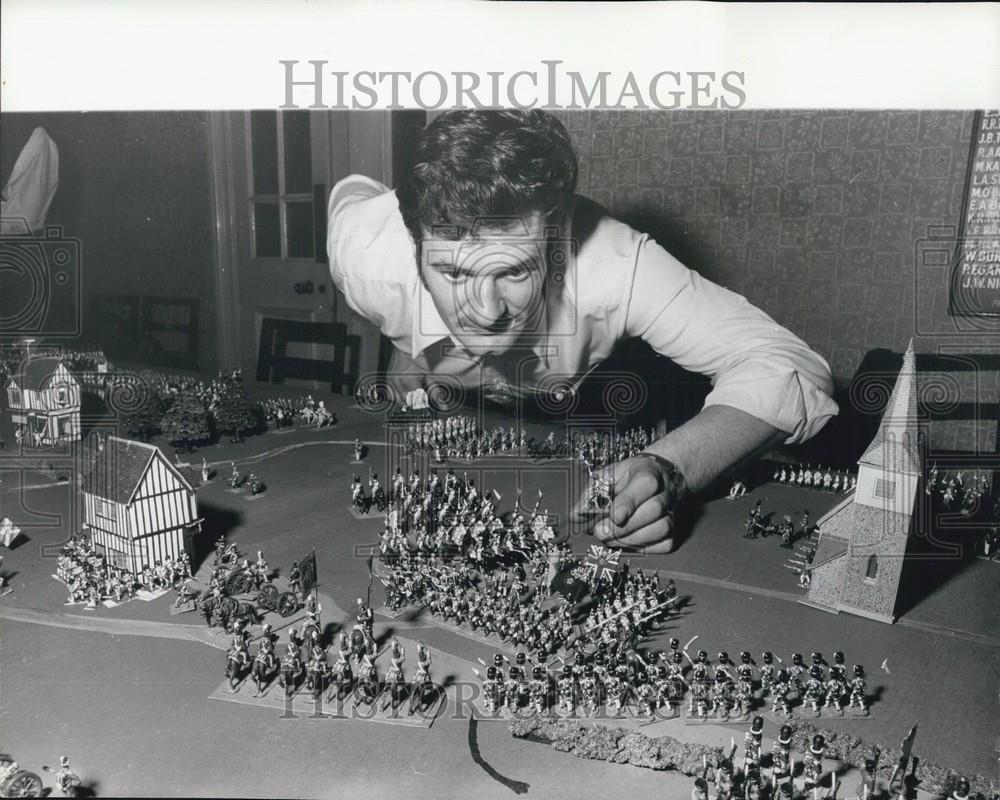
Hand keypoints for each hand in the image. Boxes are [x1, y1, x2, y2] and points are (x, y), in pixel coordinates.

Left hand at [570, 454, 685, 552]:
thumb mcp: (607, 476)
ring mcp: (671, 512)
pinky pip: (664, 544)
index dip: (629, 502)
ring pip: (660, 529)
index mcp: (648, 473)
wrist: (657, 478)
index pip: (645, 485)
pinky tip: (627, 542)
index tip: (614, 516)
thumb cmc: (629, 478)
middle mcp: (665, 492)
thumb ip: (591, 494)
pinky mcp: (673, 530)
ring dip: (632, 539)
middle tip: (601, 532)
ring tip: (610, 539)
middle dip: (624, 526)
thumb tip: (575, 515)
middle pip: (653, 510)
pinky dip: (644, 546)